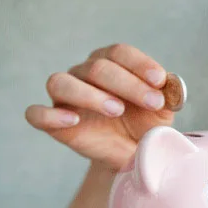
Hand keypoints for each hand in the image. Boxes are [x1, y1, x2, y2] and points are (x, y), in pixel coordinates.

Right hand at [25, 43, 175, 170]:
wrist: (134, 155)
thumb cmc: (147, 124)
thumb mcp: (163, 110)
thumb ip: (168, 94)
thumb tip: (170, 84)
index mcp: (112, 63)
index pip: (119, 53)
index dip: (139, 64)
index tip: (159, 80)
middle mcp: (85, 74)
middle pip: (98, 67)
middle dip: (128, 84)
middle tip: (152, 103)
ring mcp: (66, 97)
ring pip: (61, 82)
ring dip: (90, 94)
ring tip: (116, 109)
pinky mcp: (54, 122)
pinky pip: (36, 114)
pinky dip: (50, 114)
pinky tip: (72, 119)